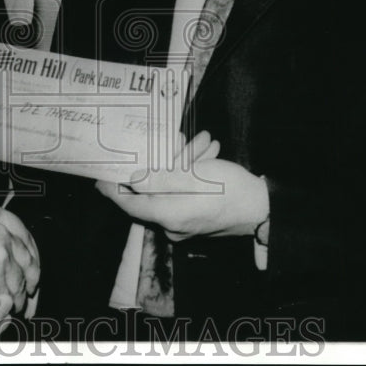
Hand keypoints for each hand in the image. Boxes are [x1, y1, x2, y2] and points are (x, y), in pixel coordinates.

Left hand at [95, 131, 268, 241]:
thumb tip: (131, 179)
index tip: (100, 173)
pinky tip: (208, 154)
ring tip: (203, 143)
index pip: (129, 204)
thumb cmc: (230, 190)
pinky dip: (192, 173)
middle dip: (162, 162)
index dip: (112, 188)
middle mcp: (173, 224)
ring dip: (183, 163)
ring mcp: (186, 223)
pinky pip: (186, 192)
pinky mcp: (198, 217)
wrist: (265, 209)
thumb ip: (160, 179)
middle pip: (152, 191)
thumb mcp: (194, 177)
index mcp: (168, 215)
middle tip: (176, 141)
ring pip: (172, 186)